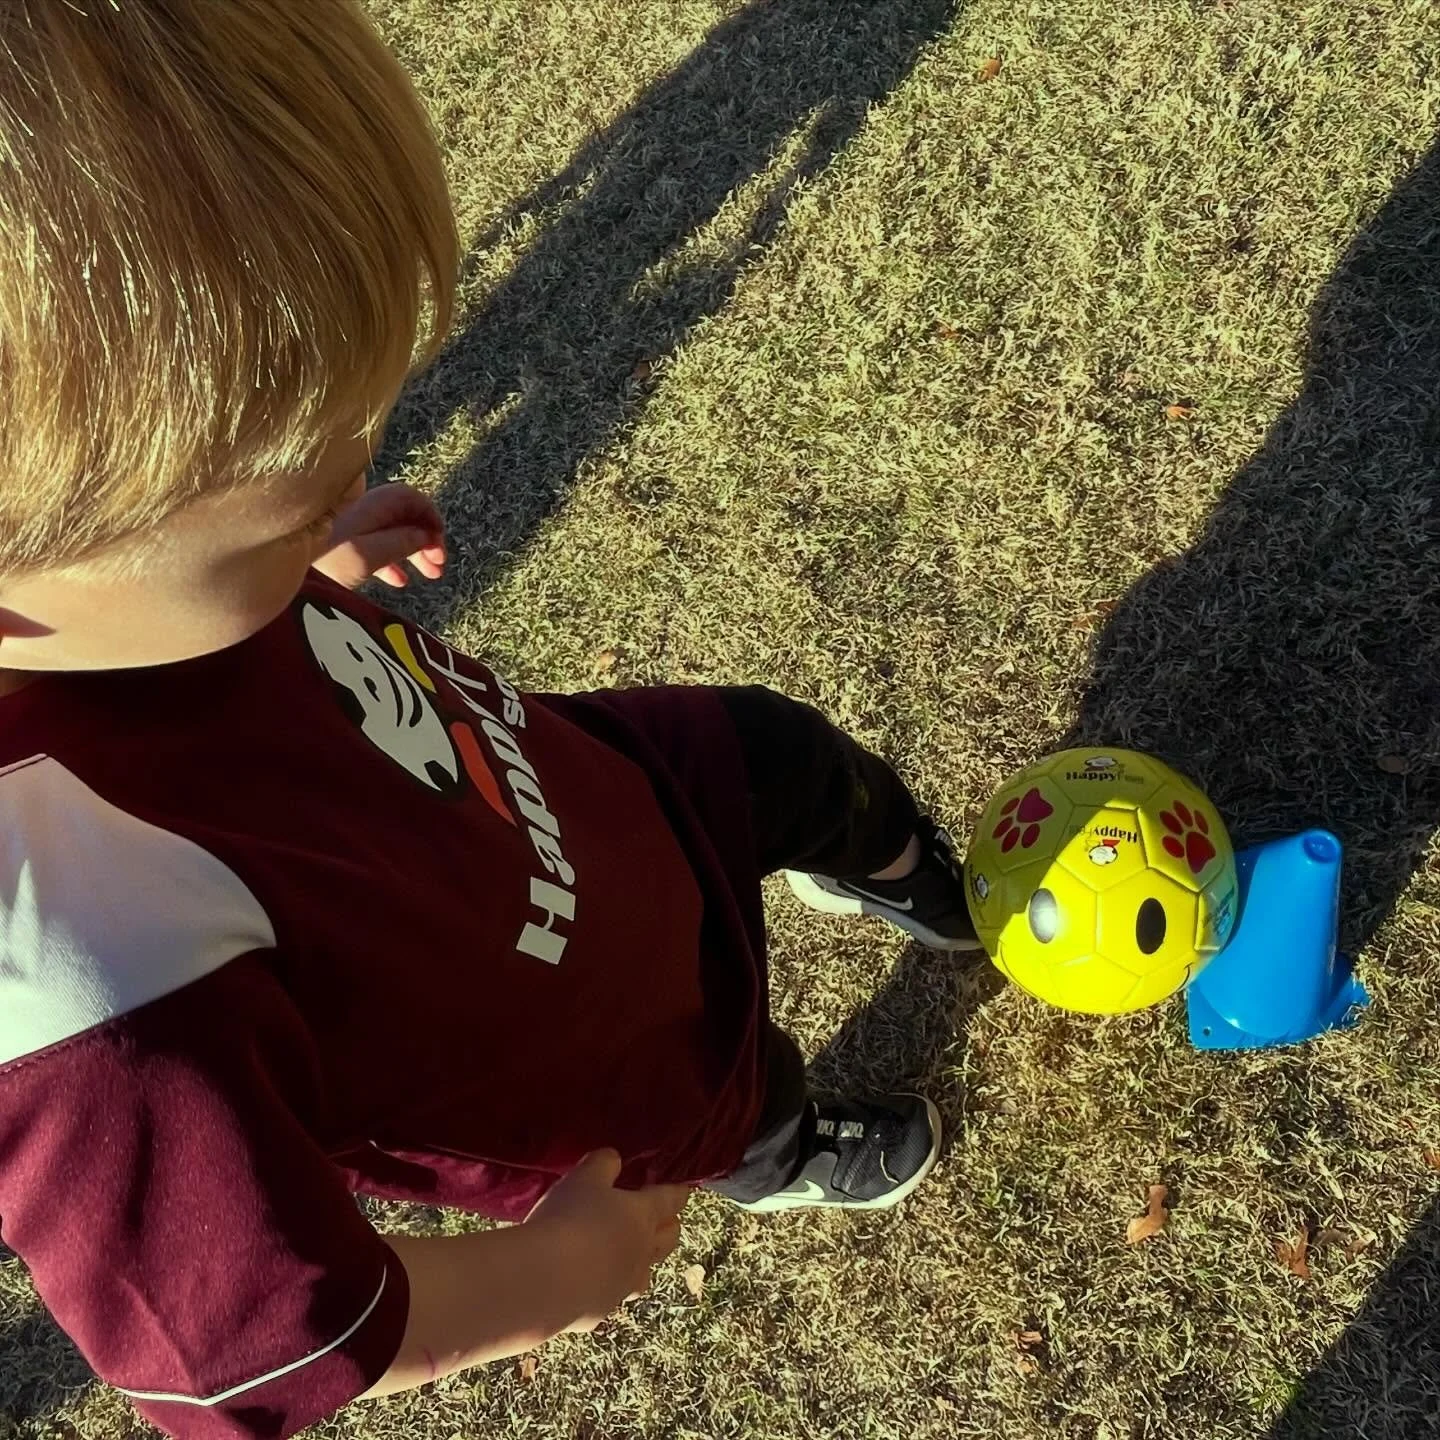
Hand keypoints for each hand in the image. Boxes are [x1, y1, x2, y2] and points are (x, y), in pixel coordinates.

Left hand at [312, 483, 445, 589]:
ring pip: (390, 533)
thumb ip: (398, 544)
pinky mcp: (337, 545)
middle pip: (404, 516)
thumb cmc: (319, 563)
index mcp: (369, 505)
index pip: (411, 498)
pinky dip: (392, 560)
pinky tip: (399, 581)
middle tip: (439, 564)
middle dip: (426, 538)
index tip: (440, 542)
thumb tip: (424, 536)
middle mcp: (359, 511)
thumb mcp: (366, 556)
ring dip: (413, 552)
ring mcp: (347, 527)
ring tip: (429, 575)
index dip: (431, 517)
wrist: (271, 574)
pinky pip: (373, 547)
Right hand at [525, 1150, 688, 1332]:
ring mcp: (623, 1287)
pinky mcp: (600, 1312)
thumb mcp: (584, 1178)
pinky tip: (590, 1283)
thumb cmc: (570, 1217)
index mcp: (643, 1216)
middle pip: (667, 1240)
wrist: (546, 1280)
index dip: (677, 1193)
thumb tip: (613, 1160)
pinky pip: (612, 1297)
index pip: (669, 1200)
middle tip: (666, 1220)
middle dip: (669, 1228)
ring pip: (644, 1275)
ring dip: (642, 1264)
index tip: (685, 1190)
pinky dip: (607, 1287)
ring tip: (632, 1257)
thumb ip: (602, 1165)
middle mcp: (641, 1253)